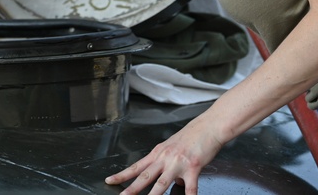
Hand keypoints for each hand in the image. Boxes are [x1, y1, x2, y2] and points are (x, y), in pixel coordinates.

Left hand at [105, 118, 224, 194]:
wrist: (207, 127)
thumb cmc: (191, 137)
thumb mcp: (173, 149)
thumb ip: (169, 166)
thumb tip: (174, 183)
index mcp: (158, 153)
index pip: (136, 167)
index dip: (122, 175)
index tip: (110, 181)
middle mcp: (164, 158)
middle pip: (145, 176)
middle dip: (132, 188)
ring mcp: (177, 163)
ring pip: (161, 183)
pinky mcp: (192, 168)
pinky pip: (190, 188)